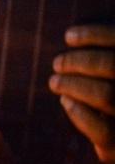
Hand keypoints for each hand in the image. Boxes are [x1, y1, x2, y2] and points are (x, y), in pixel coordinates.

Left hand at [50, 24, 114, 163]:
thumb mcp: (110, 78)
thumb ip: (104, 58)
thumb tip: (72, 35)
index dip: (96, 35)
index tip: (68, 36)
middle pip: (112, 65)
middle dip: (79, 61)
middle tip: (57, 63)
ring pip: (106, 94)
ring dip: (73, 84)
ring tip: (55, 82)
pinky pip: (101, 128)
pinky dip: (78, 112)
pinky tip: (66, 102)